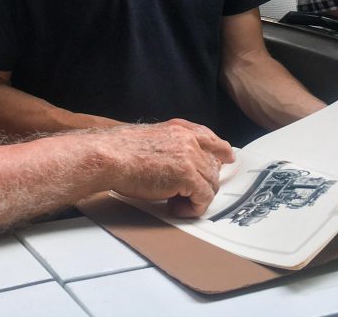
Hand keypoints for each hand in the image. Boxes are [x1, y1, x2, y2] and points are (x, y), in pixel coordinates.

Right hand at [92, 119, 234, 216]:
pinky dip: (193, 208)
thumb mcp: (151, 140)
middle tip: (183, 196)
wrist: (110, 156)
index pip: (210, 137)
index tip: (226, 158)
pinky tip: (177, 209)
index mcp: (179, 128)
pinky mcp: (187, 175)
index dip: (220, 150)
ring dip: (196, 198)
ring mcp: (190, 155)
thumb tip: (178, 166)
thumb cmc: (120, 152)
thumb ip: (171, 147)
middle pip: (212, 166)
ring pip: (211, 183)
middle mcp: (189, 138)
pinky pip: (204, 197)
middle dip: (203, 184)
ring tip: (176, 204)